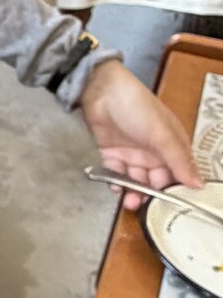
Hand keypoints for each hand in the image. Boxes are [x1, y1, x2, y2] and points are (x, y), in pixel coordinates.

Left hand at [79, 59, 202, 209]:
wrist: (100, 91)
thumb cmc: (136, 105)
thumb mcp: (162, 134)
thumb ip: (178, 161)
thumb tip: (198, 183)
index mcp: (171, 144)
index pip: (177, 173)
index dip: (174, 189)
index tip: (170, 206)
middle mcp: (152, 150)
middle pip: (154, 179)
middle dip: (150, 194)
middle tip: (144, 206)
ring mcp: (130, 151)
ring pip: (134, 179)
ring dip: (132, 191)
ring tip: (130, 202)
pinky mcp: (110, 151)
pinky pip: (114, 172)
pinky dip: (115, 181)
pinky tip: (115, 186)